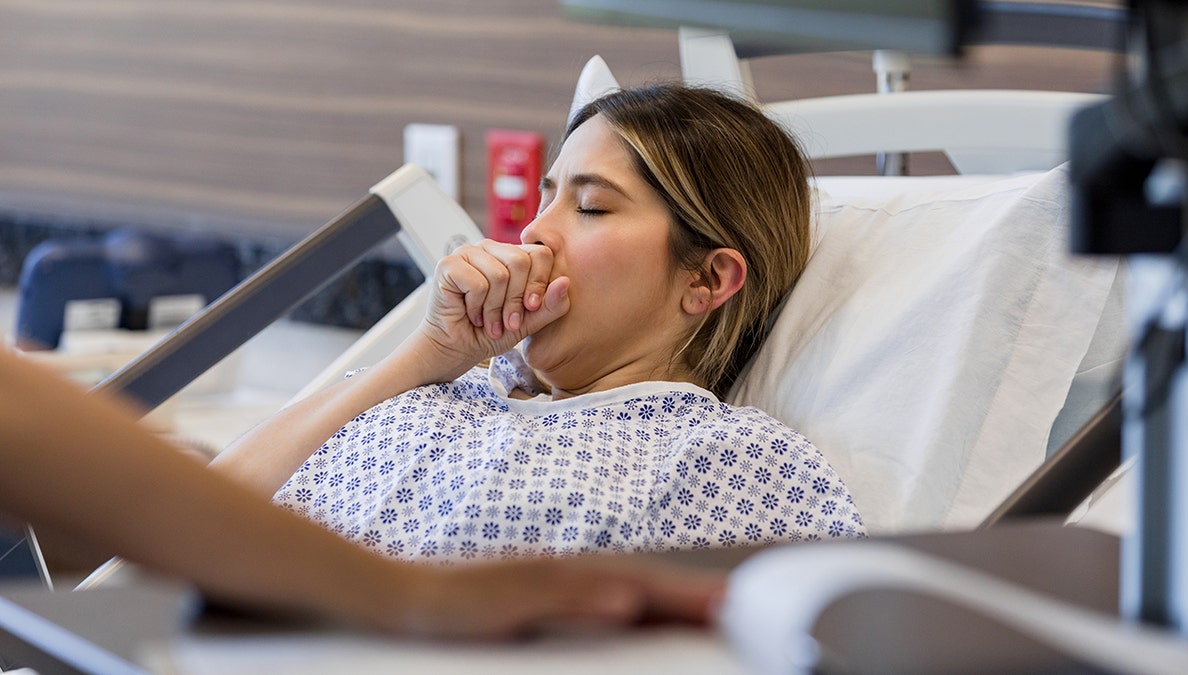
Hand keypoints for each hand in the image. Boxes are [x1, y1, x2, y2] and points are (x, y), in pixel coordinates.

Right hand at [379, 555, 723, 638]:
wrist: (402, 599)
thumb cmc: (468, 611)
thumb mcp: (529, 620)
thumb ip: (574, 619)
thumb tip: (623, 622)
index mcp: (571, 584)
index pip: (640, 590)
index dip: (688, 598)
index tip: (736, 608)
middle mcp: (561, 576)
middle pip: (639, 582)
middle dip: (693, 595)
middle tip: (745, 604)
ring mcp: (535, 583)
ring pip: (608, 584)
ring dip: (662, 592)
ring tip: (711, 603)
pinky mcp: (506, 596)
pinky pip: (555, 597)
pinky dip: (592, 599)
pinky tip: (626, 603)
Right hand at [416, 240, 569, 379]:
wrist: (456, 350)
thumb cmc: (490, 333)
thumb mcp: (529, 323)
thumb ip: (550, 305)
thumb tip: (566, 282)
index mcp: (512, 256)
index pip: (540, 253)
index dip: (539, 283)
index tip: (531, 308)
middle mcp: (491, 249)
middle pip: (520, 261)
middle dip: (516, 300)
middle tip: (508, 322)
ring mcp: (468, 253)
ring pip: (499, 274)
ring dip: (495, 309)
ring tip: (488, 322)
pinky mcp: (449, 264)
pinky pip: (478, 283)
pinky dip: (477, 307)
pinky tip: (471, 314)